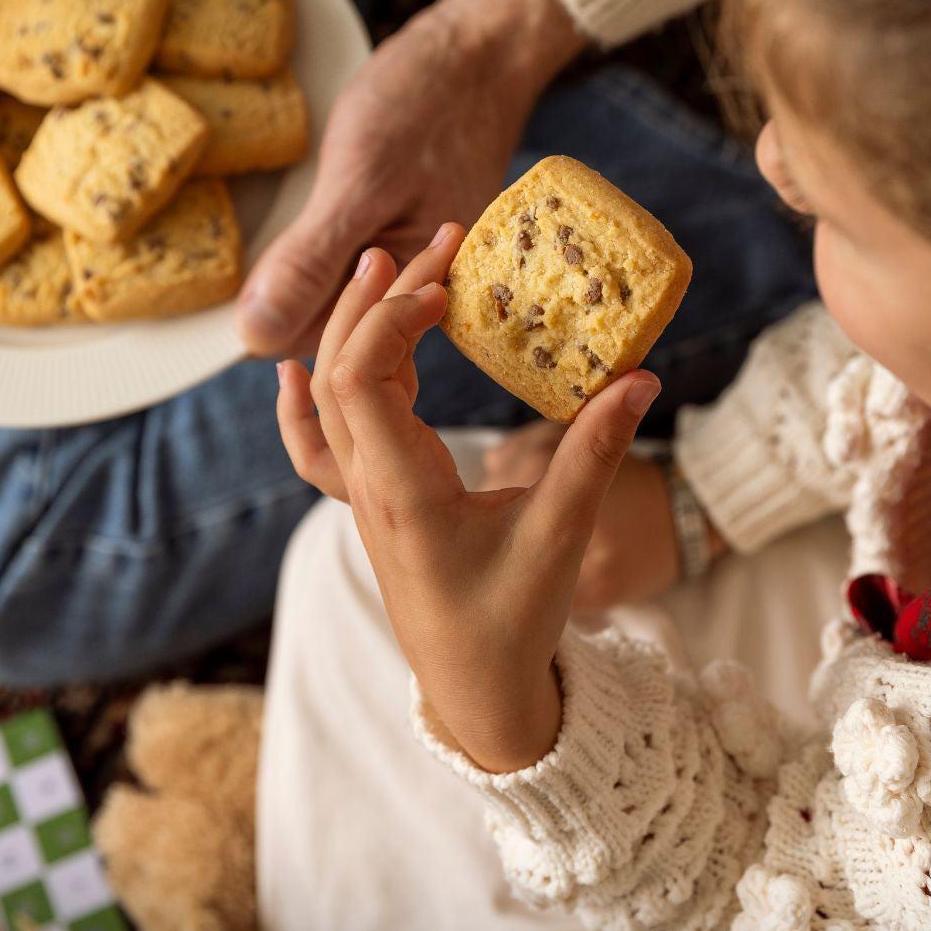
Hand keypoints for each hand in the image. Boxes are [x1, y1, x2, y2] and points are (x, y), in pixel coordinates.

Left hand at [237, 0, 584, 356]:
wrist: (480, 48)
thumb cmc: (428, 104)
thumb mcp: (360, 181)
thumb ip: (311, 262)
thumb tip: (255, 334)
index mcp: (420, 298)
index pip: (326, 344)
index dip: (274, 319)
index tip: (239, 284)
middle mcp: (420, 295)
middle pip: (330, 326)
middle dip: (286, 295)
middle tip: (276, 229)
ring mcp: (412, 266)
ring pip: (335, 295)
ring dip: (301, 269)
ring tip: (298, 214)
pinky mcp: (402, 237)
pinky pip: (350, 265)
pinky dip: (323, 246)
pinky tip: (316, 213)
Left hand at [276, 226, 660, 772]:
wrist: (473, 687)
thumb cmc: (511, 621)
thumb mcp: (560, 535)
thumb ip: (596, 454)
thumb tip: (639, 377)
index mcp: (403, 491)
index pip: (362, 380)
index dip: (391, 317)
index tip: (446, 281)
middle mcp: (369, 486)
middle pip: (341, 372)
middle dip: (380, 299)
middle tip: (431, 242)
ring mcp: (361, 496)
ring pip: (332, 398)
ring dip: (356, 330)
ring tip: (388, 267)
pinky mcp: (371, 503)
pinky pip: (319, 444)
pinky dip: (304, 401)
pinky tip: (291, 373)